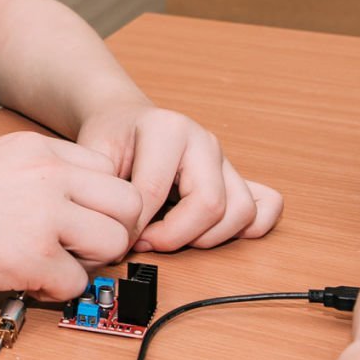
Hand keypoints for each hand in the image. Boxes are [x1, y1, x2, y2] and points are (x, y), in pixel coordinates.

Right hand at [0, 131, 143, 300]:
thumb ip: (37, 175)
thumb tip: (74, 207)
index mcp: (38, 149)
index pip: (108, 170)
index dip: (102, 200)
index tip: (84, 218)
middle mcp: (49, 176)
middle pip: (128, 204)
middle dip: (115, 231)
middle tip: (88, 248)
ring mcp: (45, 216)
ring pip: (114, 244)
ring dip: (91, 262)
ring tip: (56, 265)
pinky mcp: (35, 258)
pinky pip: (76, 283)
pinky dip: (56, 290)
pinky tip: (27, 281)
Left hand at [77, 102, 281, 251]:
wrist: (127, 119)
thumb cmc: (112, 136)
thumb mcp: (93, 153)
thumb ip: (101, 187)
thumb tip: (114, 231)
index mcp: (168, 129)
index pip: (156, 192)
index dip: (136, 226)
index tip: (121, 237)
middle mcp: (205, 141)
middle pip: (210, 205)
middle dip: (175, 237)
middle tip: (146, 241)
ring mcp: (226, 159)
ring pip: (241, 212)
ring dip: (207, 238)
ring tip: (172, 236)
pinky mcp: (239, 176)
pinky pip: (266, 206)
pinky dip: (247, 229)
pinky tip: (211, 232)